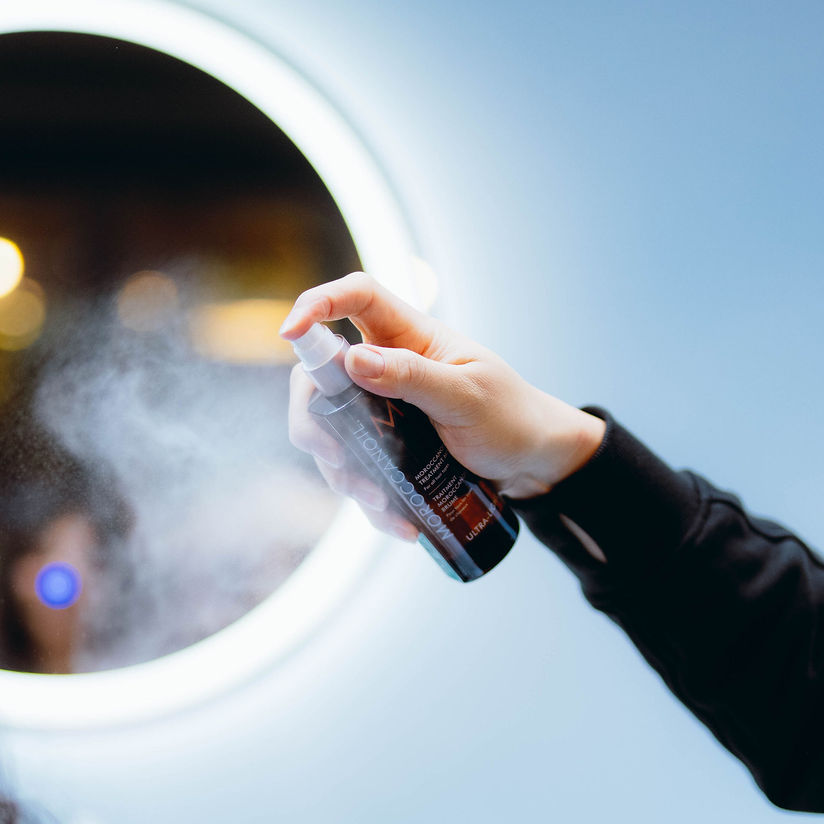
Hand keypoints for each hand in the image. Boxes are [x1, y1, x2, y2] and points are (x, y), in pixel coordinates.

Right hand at [283, 273, 604, 533]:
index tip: (288, 334)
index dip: (316, 305)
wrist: (534, 464)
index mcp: (409, 336)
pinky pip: (359, 472)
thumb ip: (412, 376)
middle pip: (319, 378)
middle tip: (332, 454)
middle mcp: (386, 368)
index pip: (354, 297)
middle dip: (314, 420)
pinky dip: (372, 503)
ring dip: (344, 473)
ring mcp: (382, 411)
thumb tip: (354, 360)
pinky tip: (400, 525)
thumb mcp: (467, 397)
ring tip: (381, 501)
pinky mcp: (387, 450)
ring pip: (332, 434)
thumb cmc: (511, 418)